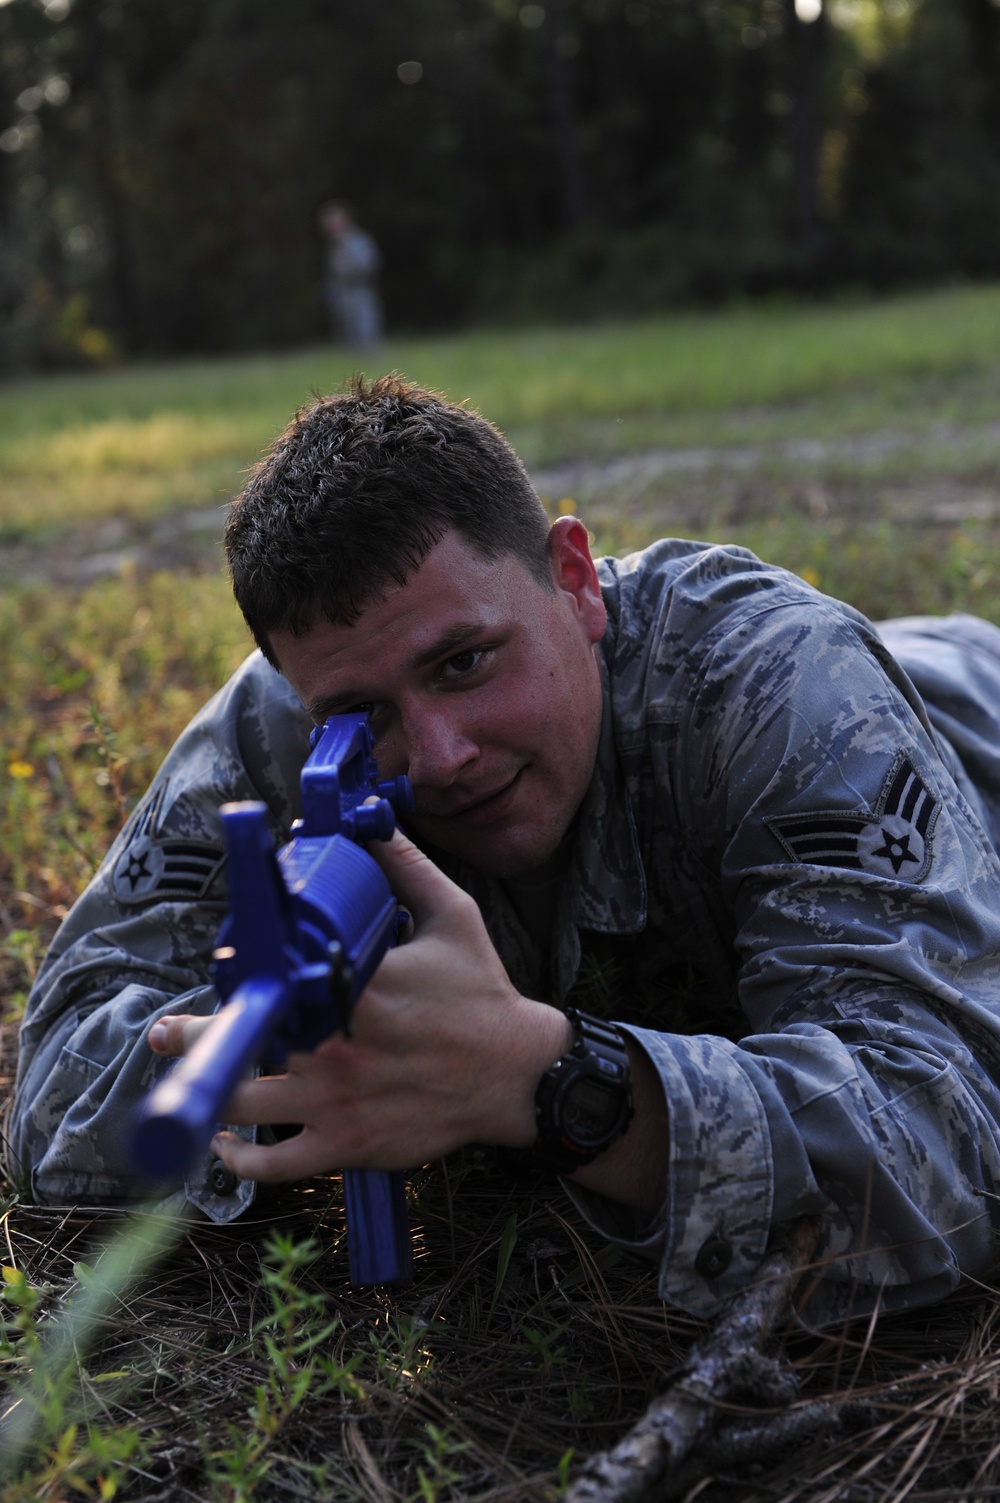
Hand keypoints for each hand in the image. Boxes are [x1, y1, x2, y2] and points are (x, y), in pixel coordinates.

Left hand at [149, 826, 572, 1183]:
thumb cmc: (482, 993)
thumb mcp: (454, 915)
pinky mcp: (349, 1145)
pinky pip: (276, 1165)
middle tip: (166, 1031)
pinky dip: (241, 1161)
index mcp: (357, 986)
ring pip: (244, 1104)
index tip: (219, 964)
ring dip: (205, 1093)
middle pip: (242, 1041)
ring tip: (187, 1078)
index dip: (236, 970)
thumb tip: (372, 826)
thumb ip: (407, 867)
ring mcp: (339, 1102)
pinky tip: (228, 1143)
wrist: (518, 1072)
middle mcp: (337, 1046)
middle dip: (192, 1035)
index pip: (276, 974)